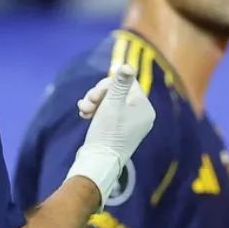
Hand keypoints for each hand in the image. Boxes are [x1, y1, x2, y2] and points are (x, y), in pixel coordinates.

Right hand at [67, 63, 156, 209]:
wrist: (99, 162)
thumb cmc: (106, 133)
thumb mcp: (112, 103)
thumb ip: (120, 84)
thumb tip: (129, 65)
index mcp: (145, 108)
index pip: (127, 82)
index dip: (106, 85)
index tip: (94, 96)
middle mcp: (142, 115)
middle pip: (118, 90)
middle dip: (98, 94)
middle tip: (86, 104)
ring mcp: (132, 123)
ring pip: (110, 100)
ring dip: (94, 102)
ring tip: (83, 111)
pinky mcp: (120, 130)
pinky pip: (109, 111)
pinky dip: (96, 111)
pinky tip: (84, 115)